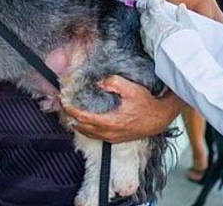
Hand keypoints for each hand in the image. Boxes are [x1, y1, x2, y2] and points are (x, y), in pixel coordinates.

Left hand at [62, 76, 181, 142]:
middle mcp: (109, 133)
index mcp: (110, 121)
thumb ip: (112, 82)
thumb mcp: (131, 88)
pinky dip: (86, 129)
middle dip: (70, 117)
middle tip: (63, 106)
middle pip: (81, 128)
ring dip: (77, 124)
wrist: (159, 119)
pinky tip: (84, 122)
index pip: (83, 117)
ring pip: (87, 134)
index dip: (70, 110)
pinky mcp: (115, 139)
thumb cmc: (146, 104)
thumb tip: (98, 82)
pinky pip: (95, 136)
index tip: (63, 101)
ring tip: (69, 113)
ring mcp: (112, 138)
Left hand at [139, 0, 196, 56]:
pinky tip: (158, 37)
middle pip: (145, 15)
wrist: (181, 64)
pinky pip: (145, 39)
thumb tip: (181, 8)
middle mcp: (149, 29)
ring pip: (143, 28)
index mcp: (158, 19)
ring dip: (149, 24)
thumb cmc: (185, 44)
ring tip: (159, 25)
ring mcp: (147, 40)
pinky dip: (150, 35)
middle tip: (159, 11)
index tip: (161, 0)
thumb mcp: (188, 26)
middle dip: (151, 11)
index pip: (151, 4)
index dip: (156, 0)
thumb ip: (183, 15)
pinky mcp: (148, 51)